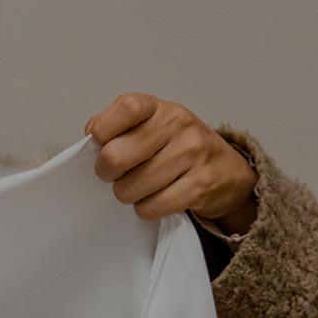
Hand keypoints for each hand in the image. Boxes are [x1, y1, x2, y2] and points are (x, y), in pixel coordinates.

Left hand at [84, 93, 258, 237]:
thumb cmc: (178, 148)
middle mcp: (178, 124)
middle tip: (116, 175)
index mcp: (160, 108)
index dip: (103, 131)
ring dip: (128, 194)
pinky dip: (146, 209)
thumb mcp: (152, 126)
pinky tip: (155, 200)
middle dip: (107, 174)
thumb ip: (118, 126)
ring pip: (130, 188)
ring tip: (140, 188)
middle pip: (115, 156)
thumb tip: (91, 134)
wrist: (227, 170)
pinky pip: (151, 207)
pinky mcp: (200, 185)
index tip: (100, 144)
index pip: (126, 107)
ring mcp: (192, 153)